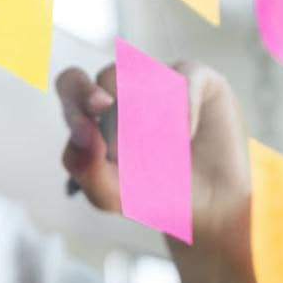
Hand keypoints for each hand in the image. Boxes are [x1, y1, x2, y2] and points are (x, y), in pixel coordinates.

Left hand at [56, 61, 250, 273]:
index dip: (74, 97)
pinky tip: (185, 136)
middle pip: (101, 76)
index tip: (85, 128)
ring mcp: (160, 81)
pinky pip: (184, 80)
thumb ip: (86, 168)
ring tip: (158, 147)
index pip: (72, 87)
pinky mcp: (198, 79)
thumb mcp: (111, 193)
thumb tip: (82, 133)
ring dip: (143, 114)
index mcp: (94, 113)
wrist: (210, 208)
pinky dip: (182, 110)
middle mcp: (124, 91)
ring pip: (141, 75)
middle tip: (102, 110)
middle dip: (93, 94)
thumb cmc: (155, 194)